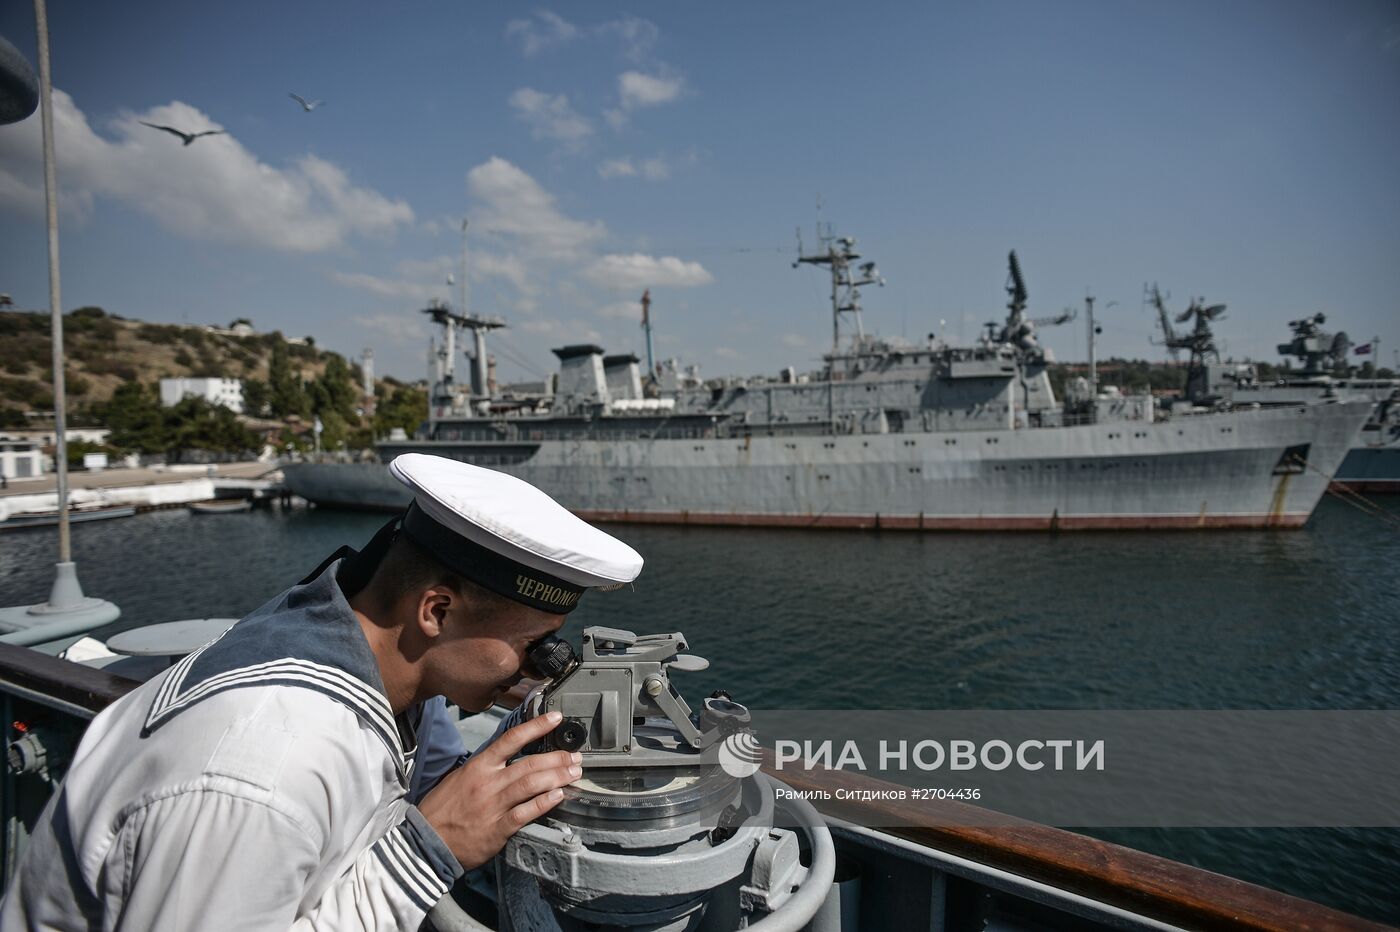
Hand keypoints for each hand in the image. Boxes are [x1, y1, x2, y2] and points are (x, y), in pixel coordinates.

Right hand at [417, 710, 579, 869]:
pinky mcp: (497, 828)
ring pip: (531, 785)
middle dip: (556, 758)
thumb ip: (486, 768)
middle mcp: (488, 782)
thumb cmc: (442, 809)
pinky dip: (544, 803)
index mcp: (478, 766)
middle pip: (529, 763)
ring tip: (574, 773)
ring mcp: (493, 805)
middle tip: (575, 756)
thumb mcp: (460, 778)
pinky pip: (525, 813)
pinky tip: (559, 797)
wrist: (426, 841)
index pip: (511, 739)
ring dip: (557, 777)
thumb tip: (509, 758)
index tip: (556, 718)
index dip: (536, 726)